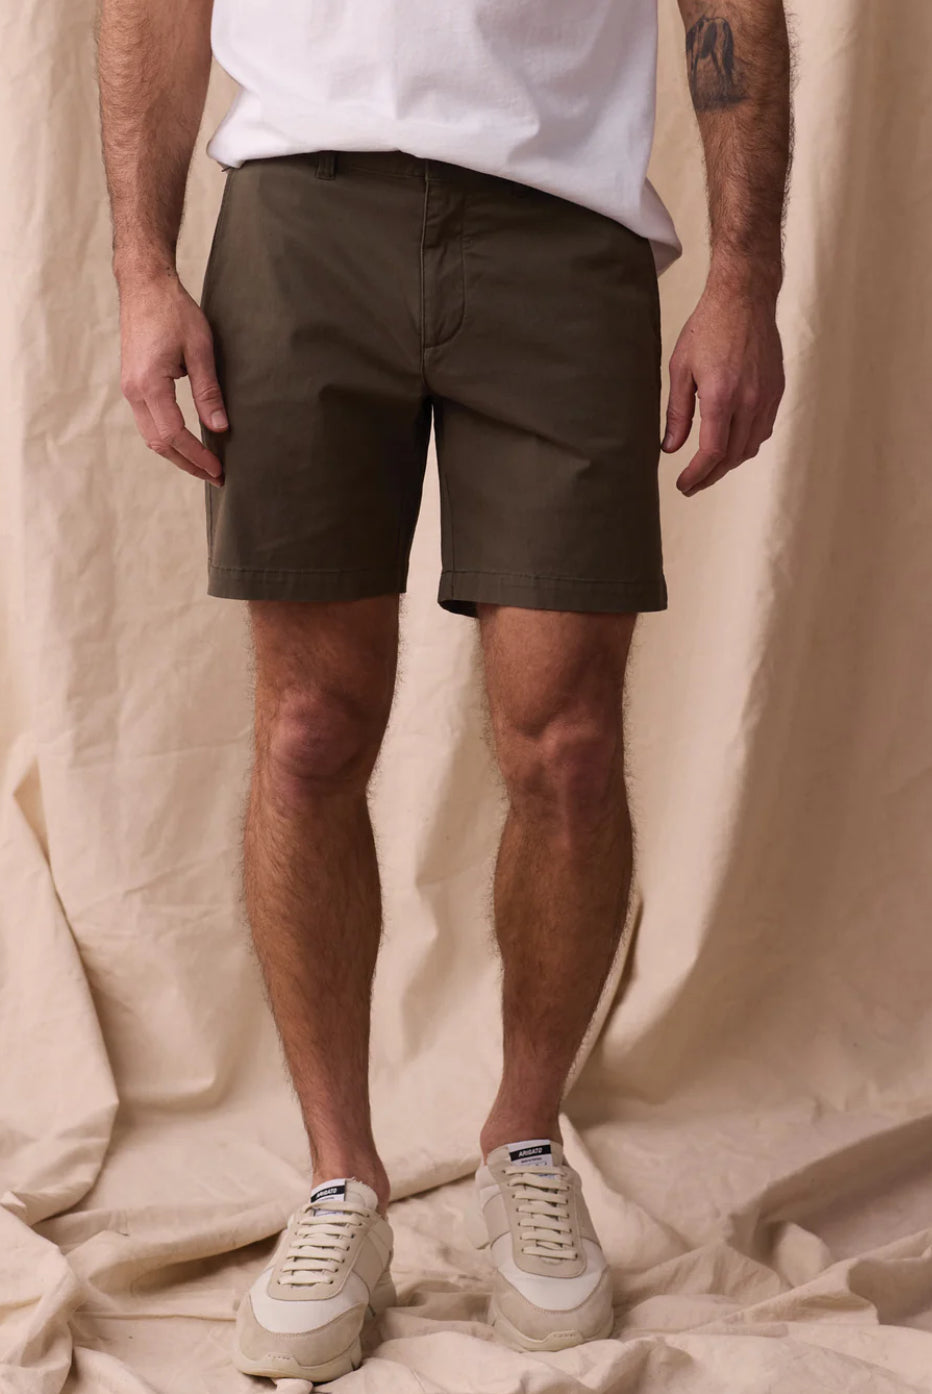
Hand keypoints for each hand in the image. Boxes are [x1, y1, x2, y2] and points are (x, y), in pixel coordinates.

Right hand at [119, 270, 227, 484]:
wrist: (145, 286)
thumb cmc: (174, 311)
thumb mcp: (201, 349)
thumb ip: (208, 391)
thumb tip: (220, 427)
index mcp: (149, 384)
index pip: (174, 434)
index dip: (197, 455)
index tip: (219, 469)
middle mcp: (133, 391)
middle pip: (159, 443)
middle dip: (188, 463)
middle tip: (216, 477)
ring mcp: (129, 389)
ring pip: (151, 436)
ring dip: (177, 454)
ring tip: (205, 466)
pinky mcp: (133, 385)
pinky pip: (148, 422)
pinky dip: (168, 438)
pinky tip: (188, 443)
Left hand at [661, 280, 784, 495]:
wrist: (744, 298)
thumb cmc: (708, 328)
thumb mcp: (680, 369)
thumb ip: (677, 413)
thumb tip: (670, 448)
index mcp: (721, 396)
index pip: (711, 453)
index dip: (697, 475)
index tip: (684, 486)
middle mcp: (749, 401)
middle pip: (732, 456)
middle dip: (711, 476)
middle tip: (693, 484)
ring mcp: (766, 396)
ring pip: (750, 446)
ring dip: (729, 463)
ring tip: (709, 468)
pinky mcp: (776, 390)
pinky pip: (763, 429)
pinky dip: (746, 444)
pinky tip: (731, 444)